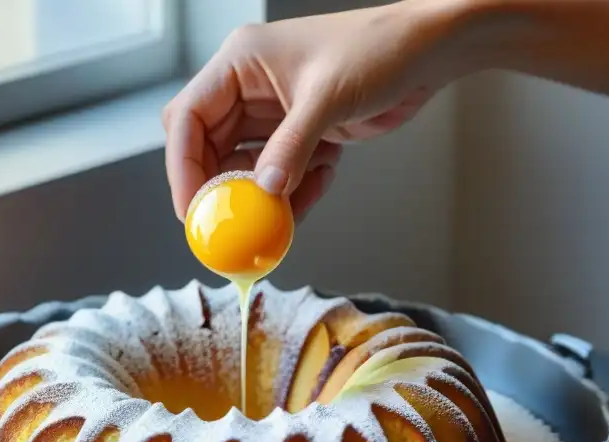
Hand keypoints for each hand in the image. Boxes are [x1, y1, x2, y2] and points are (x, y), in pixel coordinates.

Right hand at [162, 1, 464, 221]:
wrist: (426, 53)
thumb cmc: (378, 50)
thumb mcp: (328, 99)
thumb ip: (291, 147)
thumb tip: (263, 191)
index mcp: (239, 63)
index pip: (187, 118)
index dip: (182, 167)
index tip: (193, 209)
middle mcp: (246, 87)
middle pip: (206, 148)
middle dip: (220, 188)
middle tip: (232, 224)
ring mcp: (270, 112)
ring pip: (243, 167)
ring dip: (263, 195)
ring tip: (291, 203)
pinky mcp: (295, 133)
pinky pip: (277, 174)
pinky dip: (293, 190)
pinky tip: (322, 179)